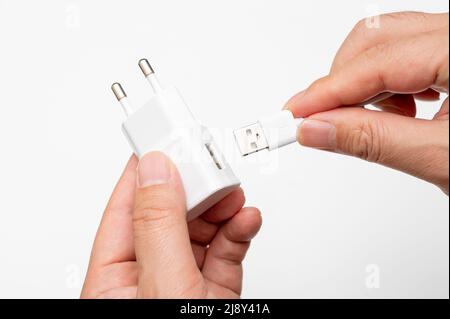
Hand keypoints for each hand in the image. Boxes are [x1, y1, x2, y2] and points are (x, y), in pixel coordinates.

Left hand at [81, 152, 261, 297]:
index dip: (144, 173)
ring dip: (222, 208)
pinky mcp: (214, 290)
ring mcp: (183, 283)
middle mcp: (149, 279)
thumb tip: (154, 170)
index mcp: (114, 281)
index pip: (125, 212)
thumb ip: (159, 227)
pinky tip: (245, 219)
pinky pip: (226, 251)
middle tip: (210, 169)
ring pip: (201, 230)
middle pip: (168, 216)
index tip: (163, 140)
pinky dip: (239, 231)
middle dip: (194, 189)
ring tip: (234, 196)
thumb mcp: (163, 286)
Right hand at [285, 11, 448, 193]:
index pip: (378, 61)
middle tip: (320, 121)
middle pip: (378, 37)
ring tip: (368, 123)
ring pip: (390, 42)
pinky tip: (398, 113)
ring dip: (364, 84)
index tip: (294, 116)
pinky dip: (388, 85)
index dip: (327, 91)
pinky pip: (410, 54)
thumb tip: (318, 129)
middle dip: (340, 81)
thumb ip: (374, 141)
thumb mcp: (448, 160)